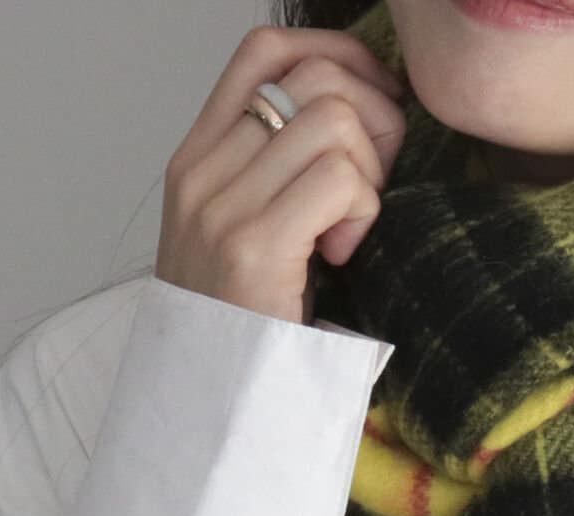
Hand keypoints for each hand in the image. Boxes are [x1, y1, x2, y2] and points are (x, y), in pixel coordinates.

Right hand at [156, 25, 406, 325]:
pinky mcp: (255, 244)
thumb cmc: (245, 330)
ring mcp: (223, 205)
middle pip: (314, 77)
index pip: (265, 48)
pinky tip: (341, 256)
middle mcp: (203, 171)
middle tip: (371, 187)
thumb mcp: (246, 235)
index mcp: (198, 158)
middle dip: (372, 120)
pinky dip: (363, 212)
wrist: (212, 408)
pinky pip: (341, 178)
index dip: (336, 55)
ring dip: (369, 174)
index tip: (375, 97)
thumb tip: (354, 117)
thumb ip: (278, 174)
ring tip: (349, 231)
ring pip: (334, 120)